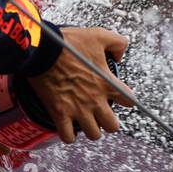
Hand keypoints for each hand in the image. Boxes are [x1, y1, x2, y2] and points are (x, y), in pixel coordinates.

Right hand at [27, 26, 133, 142]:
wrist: (42, 50)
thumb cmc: (69, 42)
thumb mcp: (98, 34)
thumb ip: (117, 43)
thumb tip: (120, 55)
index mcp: (107, 83)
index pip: (129, 101)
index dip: (127, 100)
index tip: (121, 98)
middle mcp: (95, 100)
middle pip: (113, 126)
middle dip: (108, 122)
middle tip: (101, 115)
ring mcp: (77, 109)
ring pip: (93, 135)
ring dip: (90, 130)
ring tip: (84, 122)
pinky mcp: (59, 113)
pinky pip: (68, 137)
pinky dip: (68, 135)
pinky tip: (67, 128)